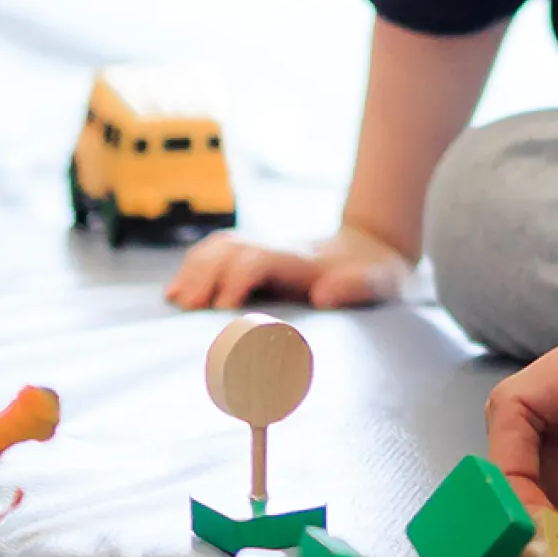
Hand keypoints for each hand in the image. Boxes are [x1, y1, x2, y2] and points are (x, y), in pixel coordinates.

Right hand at [167, 224, 411, 310]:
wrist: (377, 248)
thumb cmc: (381, 275)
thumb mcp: (384, 282)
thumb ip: (359, 286)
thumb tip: (323, 294)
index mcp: (304, 260)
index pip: (259, 258)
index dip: (238, 278)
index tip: (225, 309)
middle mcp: (279, 250)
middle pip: (230, 249)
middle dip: (203, 274)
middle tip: (184, 309)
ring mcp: (266, 251)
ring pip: (220, 248)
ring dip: (193, 270)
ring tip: (173, 301)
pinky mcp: (258, 259)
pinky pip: (217, 255)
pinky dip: (193, 268)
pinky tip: (176, 292)